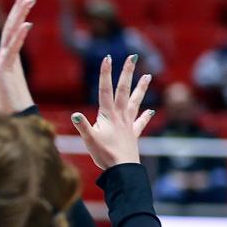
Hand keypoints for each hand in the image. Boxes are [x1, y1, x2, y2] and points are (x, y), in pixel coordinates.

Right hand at [0, 0, 35, 113]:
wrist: (9, 121)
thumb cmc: (12, 106)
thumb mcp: (15, 86)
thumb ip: (14, 77)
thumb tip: (15, 77)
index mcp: (9, 58)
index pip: (13, 30)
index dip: (18, 13)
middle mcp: (4, 57)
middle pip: (10, 26)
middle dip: (18, 7)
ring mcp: (2, 63)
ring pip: (10, 33)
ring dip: (19, 15)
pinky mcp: (2, 71)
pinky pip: (12, 51)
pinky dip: (19, 36)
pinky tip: (27, 24)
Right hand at [71, 55, 155, 169]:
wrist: (123, 170)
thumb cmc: (105, 155)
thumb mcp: (89, 140)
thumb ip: (83, 126)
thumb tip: (75, 114)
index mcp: (107, 114)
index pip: (105, 89)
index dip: (105, 73)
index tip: (107, 58)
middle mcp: (120, 115)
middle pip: (123, 89)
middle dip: (127, 72)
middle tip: (132, 57)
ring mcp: (128, 124)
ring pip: (135, 101)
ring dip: (141, 88)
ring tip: (148, 76)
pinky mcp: (133, 134)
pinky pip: (140, 122)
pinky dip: (146, 116)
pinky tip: (151, 110)